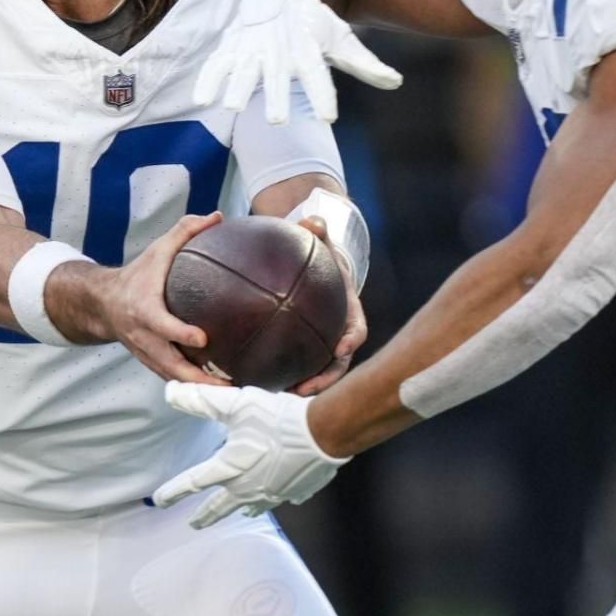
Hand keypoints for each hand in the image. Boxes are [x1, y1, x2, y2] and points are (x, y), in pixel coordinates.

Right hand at [63, 212, 229, 385]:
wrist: (102, 303)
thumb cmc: (138, 273)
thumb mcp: (157, 250)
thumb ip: (185, 231)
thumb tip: (218, 216)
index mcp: (143, 309)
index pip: (161, 325)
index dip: (180, 333)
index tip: (203, 338)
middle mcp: (142, 336)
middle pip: (169, 363)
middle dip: (197, 377)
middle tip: (228, 384)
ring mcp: (145, 353)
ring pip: (172, 377)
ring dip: (198, 388)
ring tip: (231, 393)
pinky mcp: (150, 362)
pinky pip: (172, 377)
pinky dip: (192, 386)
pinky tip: (218, 389)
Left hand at [152, 383, 349, 527]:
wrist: (324, 433)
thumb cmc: (277, 418)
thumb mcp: (235, 404)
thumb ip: (201, 400)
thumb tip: (170, 392)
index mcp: (229, 468)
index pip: (193, 483)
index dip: (174, 491)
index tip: (160, 500)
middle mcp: (248, 487)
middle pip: (220, 507)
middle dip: (205, 516)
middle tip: (195, 524)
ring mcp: (274, 493)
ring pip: (252, 507)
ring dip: (241, 509)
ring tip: (239, 512)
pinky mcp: (297, 492)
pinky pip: (284, 498)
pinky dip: (279, 496)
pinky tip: (282, 493)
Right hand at [194, 0, 401, 124]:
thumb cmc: (313, 22)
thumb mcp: (341, 39)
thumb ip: (365, 64)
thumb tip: (396, 82)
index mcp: (307, 45)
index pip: (317, 73)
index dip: (323, 94)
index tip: (329, 116)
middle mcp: (279, 46)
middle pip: (277, 75)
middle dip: (275, 95)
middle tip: (277, 120)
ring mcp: (252, 45)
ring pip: (244, 67)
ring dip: (237, 85)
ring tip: (232, 106)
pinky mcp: (232, 45)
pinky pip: (218, 61)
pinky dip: (209, 77)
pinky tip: (204, 98)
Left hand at [289, 215, 366, 395]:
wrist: (316, 266)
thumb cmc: (320, 255)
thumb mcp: (321, 242)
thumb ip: (317, 232)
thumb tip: (312, 220)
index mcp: (349, 312)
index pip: (357, 330)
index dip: (351, 341)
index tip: (342, 349)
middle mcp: (339, 334)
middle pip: (338, 364)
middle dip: (324, 380)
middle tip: (303, 390)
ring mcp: (323, 345)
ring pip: (317, 373)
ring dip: (302, 387)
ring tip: (278, 395)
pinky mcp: (306, 350)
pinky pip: (297, 366)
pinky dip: (283, 376)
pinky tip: (258, 383)